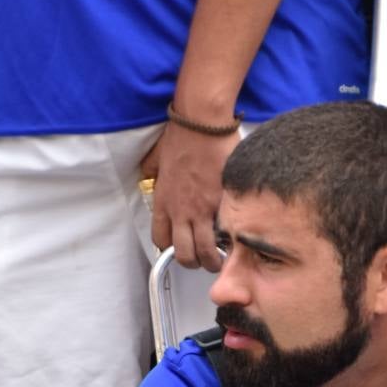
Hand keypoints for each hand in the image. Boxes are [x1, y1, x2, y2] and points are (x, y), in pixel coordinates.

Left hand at [143, 120, 237, 272]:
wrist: (202, 124)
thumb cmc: (181, 135)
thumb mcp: (157, 158)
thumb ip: (154, 174)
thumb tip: (151, 175)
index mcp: (163, 202)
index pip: (160, 239)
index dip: (170, 249)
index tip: (180, 247)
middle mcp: (180, 211)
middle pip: (183, 254)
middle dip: (193, 263)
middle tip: (203, 260)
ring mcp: (202, 210)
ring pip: (206, 252)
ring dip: (213, 260)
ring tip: (222, 259)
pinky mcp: (223, 203)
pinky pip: (226, 233)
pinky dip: (231, 240)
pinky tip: (235, 239)